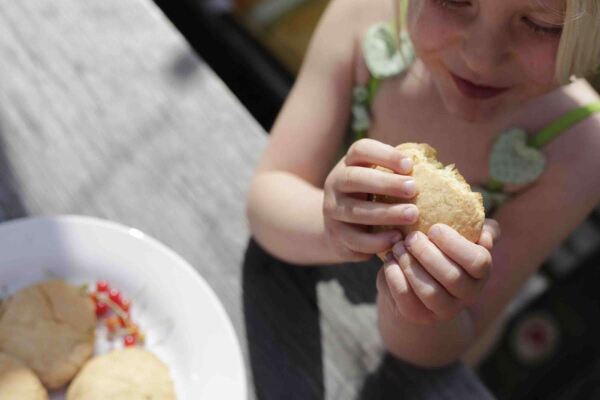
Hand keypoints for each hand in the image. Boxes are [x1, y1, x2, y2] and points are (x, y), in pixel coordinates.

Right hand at [322, 138, 418, 261]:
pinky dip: (377, 241)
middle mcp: (335, 184)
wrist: (339, 227)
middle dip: (385, 183)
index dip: (385, 155)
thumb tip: (439, 169)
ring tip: (413, 215)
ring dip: (386, 213)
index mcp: (348, 164)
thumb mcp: (378, 179)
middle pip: (354, 178)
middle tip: (414, 189)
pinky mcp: (336, 236)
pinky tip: (397, 238)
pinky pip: (356, 240)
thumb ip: (399, 173)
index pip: (360, 150)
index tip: (410, 165)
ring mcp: (333, 211)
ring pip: (355, 211)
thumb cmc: (371, 197)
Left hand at [376, 219, 500, 323]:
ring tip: (397, 247)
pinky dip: (395, 277)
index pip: (478, 262)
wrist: (417, 284)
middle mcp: (468, 295)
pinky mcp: (419, 316)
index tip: (434, 228)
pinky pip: (406, 298)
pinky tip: (390, 261)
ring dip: (409, 264)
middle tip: (410, 238)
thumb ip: (479, 230)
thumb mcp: (461, 237)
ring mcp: (444, 309)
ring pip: (428, 290)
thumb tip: (486, 234)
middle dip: (426, 253)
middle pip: (451, 276)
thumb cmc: (440, 250)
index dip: (455, 244)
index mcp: (481, 272)